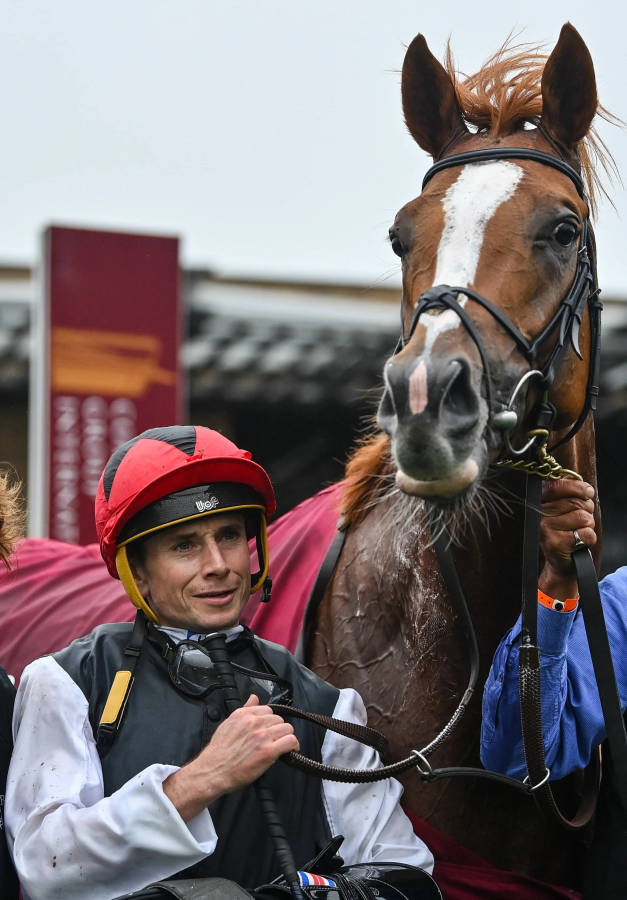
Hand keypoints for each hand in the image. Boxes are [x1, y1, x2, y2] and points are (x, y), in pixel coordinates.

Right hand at [163, 694, 299, 820]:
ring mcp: (262, 736)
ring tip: (282, 745)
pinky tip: (290, 750)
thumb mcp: (228, 724)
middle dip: (278, 729)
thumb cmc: (219, 752)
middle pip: (279, 719)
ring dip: (286, 737)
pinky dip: (293, 745)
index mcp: (243, 714)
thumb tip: (254, 697)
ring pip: (287, 728)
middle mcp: (254, 722)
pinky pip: (290, 741)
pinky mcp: (268, 751)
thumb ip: (244, 709)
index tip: (270, 729)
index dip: (270, 721)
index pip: (268, 710)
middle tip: (274, 740)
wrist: (213, 771)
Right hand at [539, 478, 595, 598]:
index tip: (588, 492)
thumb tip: (586, 488)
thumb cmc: (566, 531)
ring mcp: (545, 529)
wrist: (561, 561)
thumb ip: (571, 493)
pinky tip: (578, 542)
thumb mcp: (566, 509)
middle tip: (580, 520)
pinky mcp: (555, 544)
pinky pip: (586, 534)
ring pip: (583, 517)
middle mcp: (539, 515)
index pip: (557, 486)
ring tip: (578, 531)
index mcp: (540, 502)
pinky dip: (589, 538)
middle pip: (575, 502)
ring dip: (588, 525)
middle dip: (586, 510)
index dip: (577, 487)